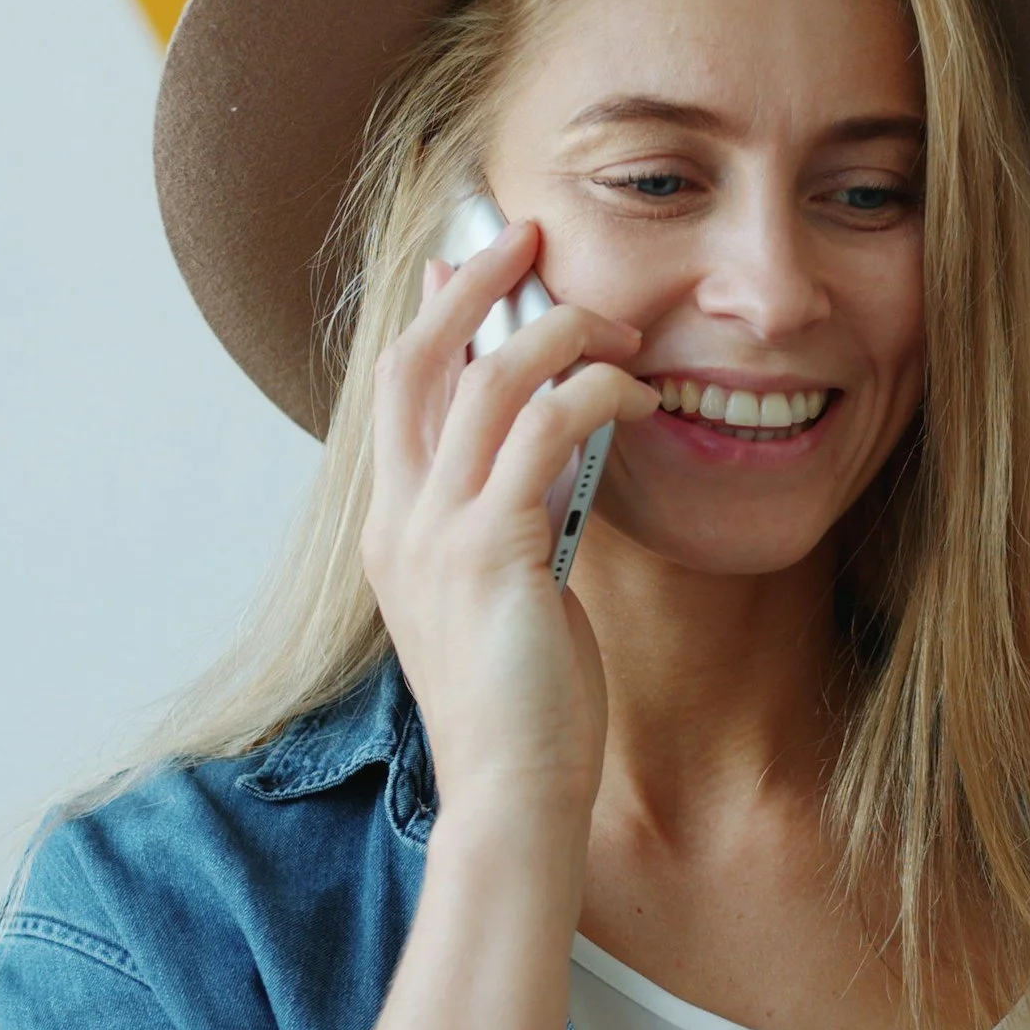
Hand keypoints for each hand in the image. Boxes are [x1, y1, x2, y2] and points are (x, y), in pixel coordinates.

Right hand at [361, 218, 659, 825]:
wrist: (512, 793)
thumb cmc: (523, 704)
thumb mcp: (501, 595)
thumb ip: (506, 521)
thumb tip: (543, 459)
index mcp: (391, 529)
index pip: (397, 388)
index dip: (435, 316)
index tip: (473, 263)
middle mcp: (397, 521)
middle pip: (417, 358)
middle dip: (476, 283)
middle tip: (531, 235)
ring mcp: (437, 535)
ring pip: (489, 379)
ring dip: (560, 332)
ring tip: (620, 329)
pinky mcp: (493, 552)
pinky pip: (547, 431)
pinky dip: (596, 394)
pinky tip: (639, 397)